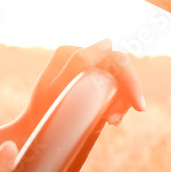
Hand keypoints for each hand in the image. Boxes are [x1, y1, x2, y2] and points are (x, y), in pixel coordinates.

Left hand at [16, 39, 145, 134]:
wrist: (32, 129)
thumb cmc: (42, 110)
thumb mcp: (59, 88)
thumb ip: (79, 62)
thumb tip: (107, 42)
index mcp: (70, 53)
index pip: (112, 59)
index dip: (130, 81)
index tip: (138, 107)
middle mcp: (78, 57)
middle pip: (118, 71)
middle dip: (124, 96)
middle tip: (115, 119)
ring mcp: (84, 70)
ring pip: (119, 82)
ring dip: (120, 103)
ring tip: (109, 121)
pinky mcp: (89, 83)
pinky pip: (112, 91)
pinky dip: (115, 105)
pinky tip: (109, 120)